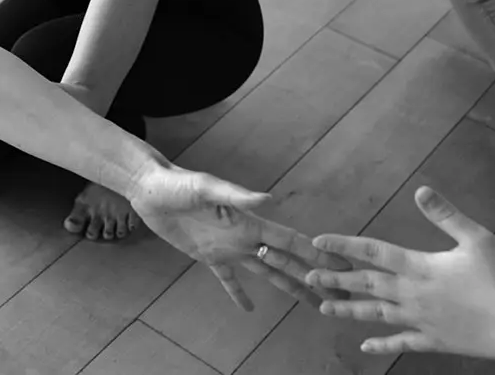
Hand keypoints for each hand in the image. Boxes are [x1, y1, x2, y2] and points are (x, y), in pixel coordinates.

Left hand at [131, 165, 346, 310]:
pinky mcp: (207, 256)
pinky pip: (228, 280)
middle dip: (314, 278)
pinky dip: (238, 294)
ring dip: (290, 288)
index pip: (291, 242)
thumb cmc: (177, 183)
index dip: (317, 255)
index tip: (345, 268)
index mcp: (249, 223)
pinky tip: (250, 310)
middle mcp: (245, 237)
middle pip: (287, 262)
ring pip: (267, 273)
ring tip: (313, 304)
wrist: (149, 188)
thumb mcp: (206, 188)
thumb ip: (236, 196)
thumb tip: (268, 198)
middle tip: (342, 295)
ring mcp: (228, 248)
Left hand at [299, 186, 494, 364]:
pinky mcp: (435, 342)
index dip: (344, 245)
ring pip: (376, 314)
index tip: (317, 241)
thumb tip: (420, 190)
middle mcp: (413, 295)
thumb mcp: (479, 239)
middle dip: (335, 278)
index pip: (374, 252)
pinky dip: (382, 344)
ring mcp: (422, 321)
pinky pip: (401, 343)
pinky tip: (365, 347)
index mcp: (421, 267)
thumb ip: (447, 216)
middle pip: (366, 284)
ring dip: (348, 310)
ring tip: (322, 307)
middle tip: (306, 276)